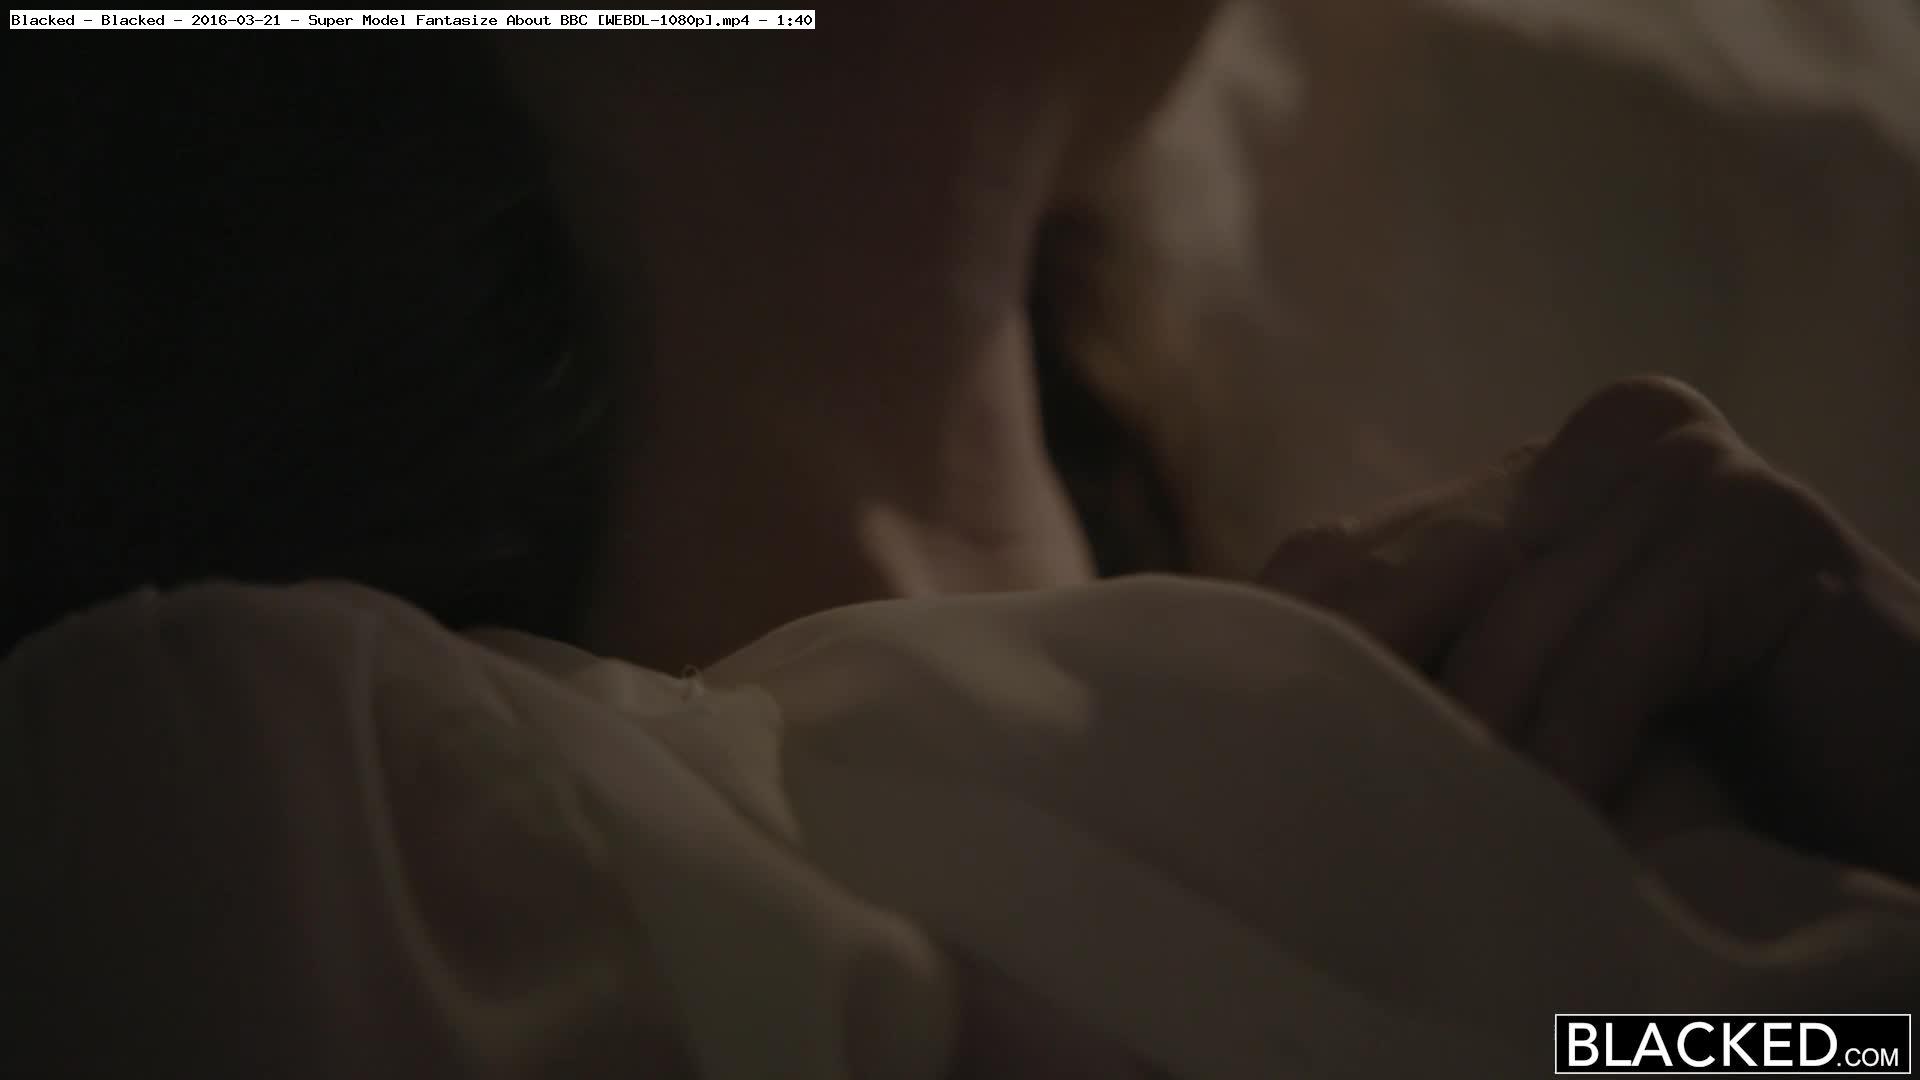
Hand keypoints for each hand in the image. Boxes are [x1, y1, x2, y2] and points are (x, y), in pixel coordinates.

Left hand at [1261, 376, 1919, 879]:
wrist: (1892, 780)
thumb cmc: (1707, 756)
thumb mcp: (1540, 693)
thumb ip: (1438, 654)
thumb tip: (1267, 680)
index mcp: (1533, 467)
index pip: (1372, 551)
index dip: (1316, 659)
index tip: (1259, 758)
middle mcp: (1600, 438)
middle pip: (1431, 577)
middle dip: (1384, 700)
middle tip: (1316, 805)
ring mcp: (1683, 465)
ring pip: (1517, 623)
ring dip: (1481, 749)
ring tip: (1432, 840)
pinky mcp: (1759, 523)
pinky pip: (1618, 658)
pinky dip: (1578, 758)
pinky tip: (1558, 835)